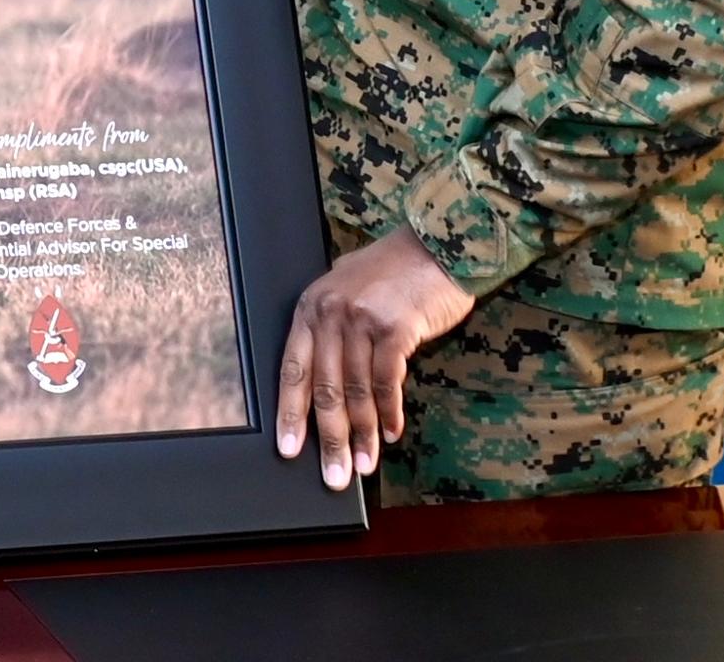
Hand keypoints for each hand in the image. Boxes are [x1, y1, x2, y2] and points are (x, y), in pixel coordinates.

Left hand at [276, 228, 474, 489]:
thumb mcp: (347, 291)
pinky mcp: (395, 328)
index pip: (292, 368)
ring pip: (356, 391)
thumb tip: (326, 391)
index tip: (288, 449)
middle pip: (324, 388)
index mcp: (311, 306)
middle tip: (334, 476)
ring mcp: (361, 319)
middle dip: (329, 438)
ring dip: (363, 434)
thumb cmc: (392, 273)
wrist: (435, 246)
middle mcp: (330, 312)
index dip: (291, 412)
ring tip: (366, 465)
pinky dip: (390, 413)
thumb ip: (333, 331)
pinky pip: (387, 382)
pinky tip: (393, 433)